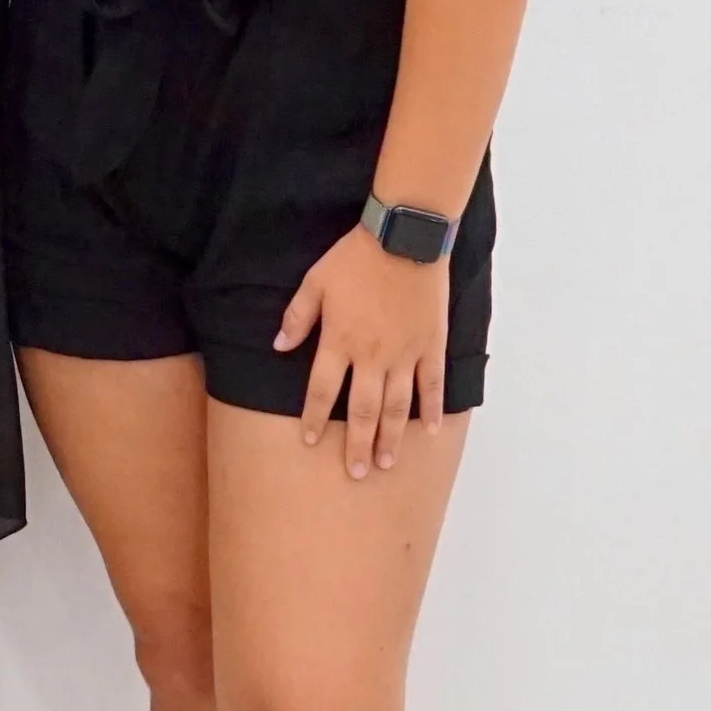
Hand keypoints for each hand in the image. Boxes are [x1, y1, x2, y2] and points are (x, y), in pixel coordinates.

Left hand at [273, 225, 448, 480]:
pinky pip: (432, 384)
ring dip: (392, 438)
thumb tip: (277, 346)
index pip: (323, 391)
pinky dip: (432, 408)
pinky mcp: (431, 345)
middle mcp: (372, 355)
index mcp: (340, 341)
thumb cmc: (355, 257)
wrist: (403, 237)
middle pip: (363, 411)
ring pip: (398, 406)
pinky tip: (430, 430)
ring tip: (386, 463)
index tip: (311, 441)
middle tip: (356, 473)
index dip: (316, 418)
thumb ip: (297, 318)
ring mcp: (405, 353)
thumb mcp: (314, 282)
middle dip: (358, 445)